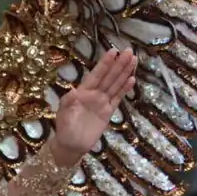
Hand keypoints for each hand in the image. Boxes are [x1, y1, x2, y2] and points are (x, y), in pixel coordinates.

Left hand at [50, 48, 136, 165]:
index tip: (113, 51)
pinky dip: (124, 89)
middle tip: (130, 51)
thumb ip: (67, 101)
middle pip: (109, 76)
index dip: (105, 63)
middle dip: (119, 64)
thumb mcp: (62, 113)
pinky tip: (132, 80)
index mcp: (82, 91)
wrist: (71, 144)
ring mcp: (102, 102)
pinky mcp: (108, 112)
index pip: (96, 74)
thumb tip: (73, 91)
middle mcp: (94, 94)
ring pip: (115, 84)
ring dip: (124, 73)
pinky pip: (118, 98)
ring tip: (134, 61)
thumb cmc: (64, 127)